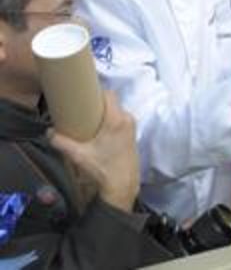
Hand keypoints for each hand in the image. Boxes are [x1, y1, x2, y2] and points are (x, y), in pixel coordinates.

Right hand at [49, 91, 139, 211]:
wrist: (123, 186)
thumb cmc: (103, 169)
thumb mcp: (79, 155)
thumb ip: (62, 142)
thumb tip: (49, 132)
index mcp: (117, 120)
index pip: (109, 94)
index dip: (97, 91)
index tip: (84, 94)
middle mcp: (128, 120)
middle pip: (112, 103)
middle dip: (97, 104)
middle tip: (82, 109)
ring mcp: (132, 128)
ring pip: (117, 112)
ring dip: (104, 114)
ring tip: (88, 120)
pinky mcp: (133, 136)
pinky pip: (121, 121)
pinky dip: (111, 122)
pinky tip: (99, 130)